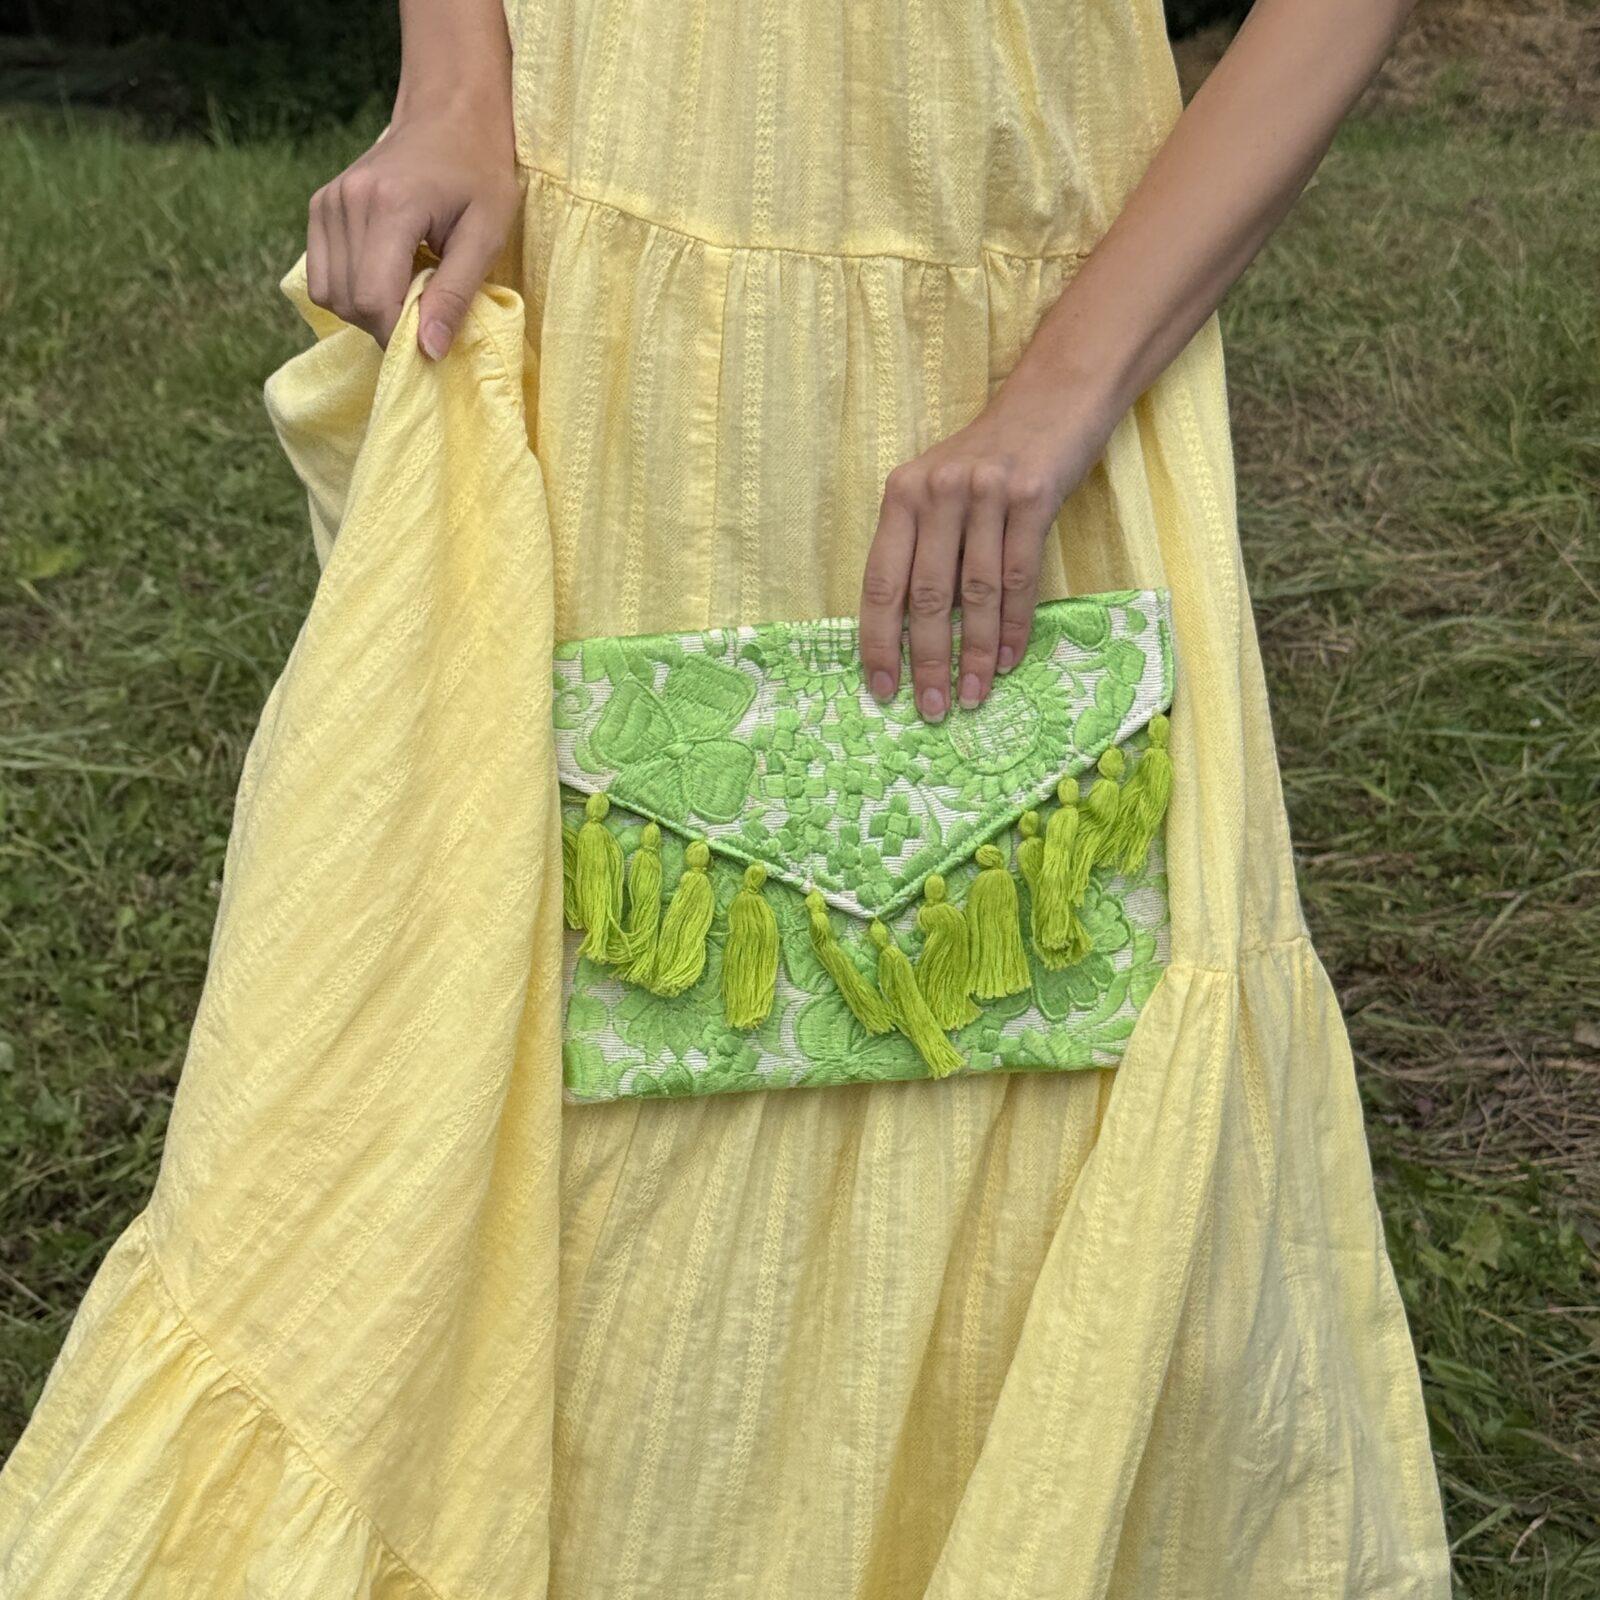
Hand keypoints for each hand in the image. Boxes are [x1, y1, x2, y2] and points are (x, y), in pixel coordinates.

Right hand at [306, 110, 519, 358]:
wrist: (450, 116)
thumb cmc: (480, 173)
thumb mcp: (487, 236)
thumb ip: (456, 294)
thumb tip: (430, 351)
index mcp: (389, 206)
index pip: (374, 300)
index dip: (400, 336)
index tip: (431, 341)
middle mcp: (346, 202)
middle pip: (349, 302)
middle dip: (387, 326)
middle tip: (427, 313)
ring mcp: (327, 202)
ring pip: (330, 294)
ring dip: (368, 311)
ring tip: (409, 290)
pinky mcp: (320, 207)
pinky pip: (321, 275)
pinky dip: (351, 291)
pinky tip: (387, 275)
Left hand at [858, 369, 1114, 720]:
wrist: (1052, 401)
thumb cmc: (989, 458)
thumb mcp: (938, 490)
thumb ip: (920, 546)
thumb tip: (908, 633)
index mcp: (901, 495)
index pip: (880, 582)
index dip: (877, 641)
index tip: (883, 689)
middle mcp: (937, 492)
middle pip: (925, 596)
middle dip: (926, 661)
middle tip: (931, 708)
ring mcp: (985, 494)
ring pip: (975, 594)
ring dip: (973, 654)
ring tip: (972, 696)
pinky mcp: (1033, 498)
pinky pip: (1019, 578)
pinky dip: (1012, 626)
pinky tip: (1007, 661)